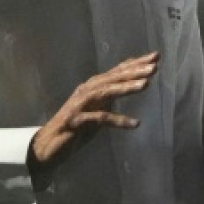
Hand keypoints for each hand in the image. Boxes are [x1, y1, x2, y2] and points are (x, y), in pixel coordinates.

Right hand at [29, 52, 157, 166]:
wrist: (48, 146)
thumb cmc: (75, 128)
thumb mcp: (96, 108)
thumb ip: (109, 95)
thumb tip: (127, 82)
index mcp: (91, 87)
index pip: (116, 72)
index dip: (135, 63)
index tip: (155, 57)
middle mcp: (85, 91)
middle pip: (112, 78)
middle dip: (134, 71)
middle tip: (154, 67)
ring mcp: (79, 105)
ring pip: (105, 92)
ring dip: (125, 87)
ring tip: (146, 85)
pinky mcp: (75, 121)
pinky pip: (100, 119)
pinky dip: (117, 120)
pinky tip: (134, 124)